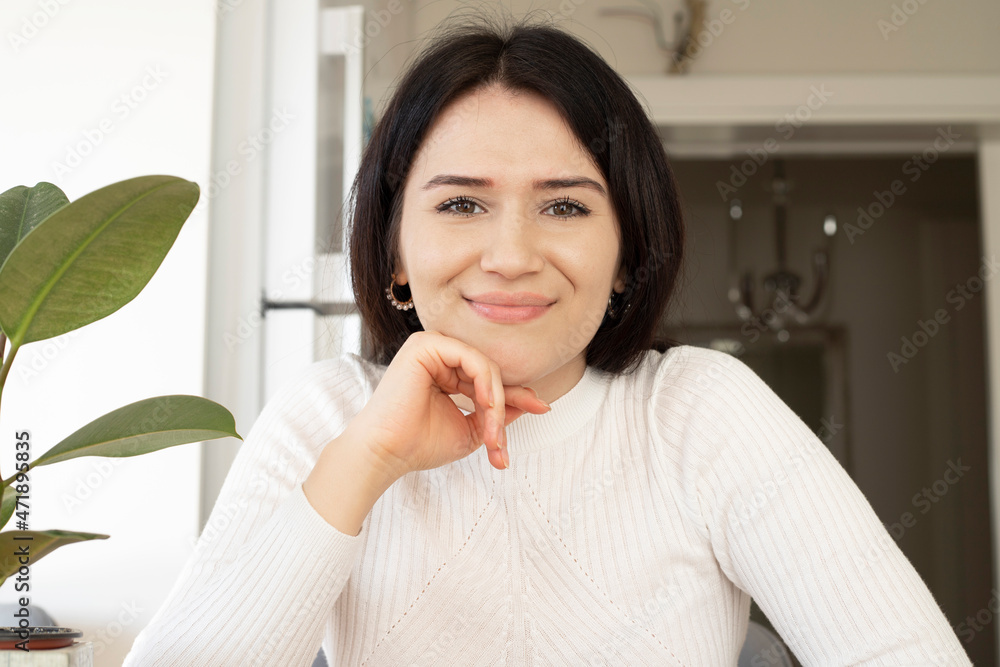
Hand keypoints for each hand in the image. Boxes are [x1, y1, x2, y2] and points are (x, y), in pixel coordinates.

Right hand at [344, 330, 550, 476]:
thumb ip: (498, 413)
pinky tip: (486, 405)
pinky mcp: (426, 345)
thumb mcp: (471, 429)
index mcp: (445, 370)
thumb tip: (536, 402)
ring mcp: (431, 346)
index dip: (516, 396)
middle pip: (490, 372)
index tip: (543, 409)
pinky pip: (473, 359)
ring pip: (485, 366)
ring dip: (495, 401)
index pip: (489, 379)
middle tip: (500, 442)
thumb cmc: (420, 444)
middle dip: (504, 406)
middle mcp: (438, 354)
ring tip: (491, 432)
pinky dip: (486, 384)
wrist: (386, 453)